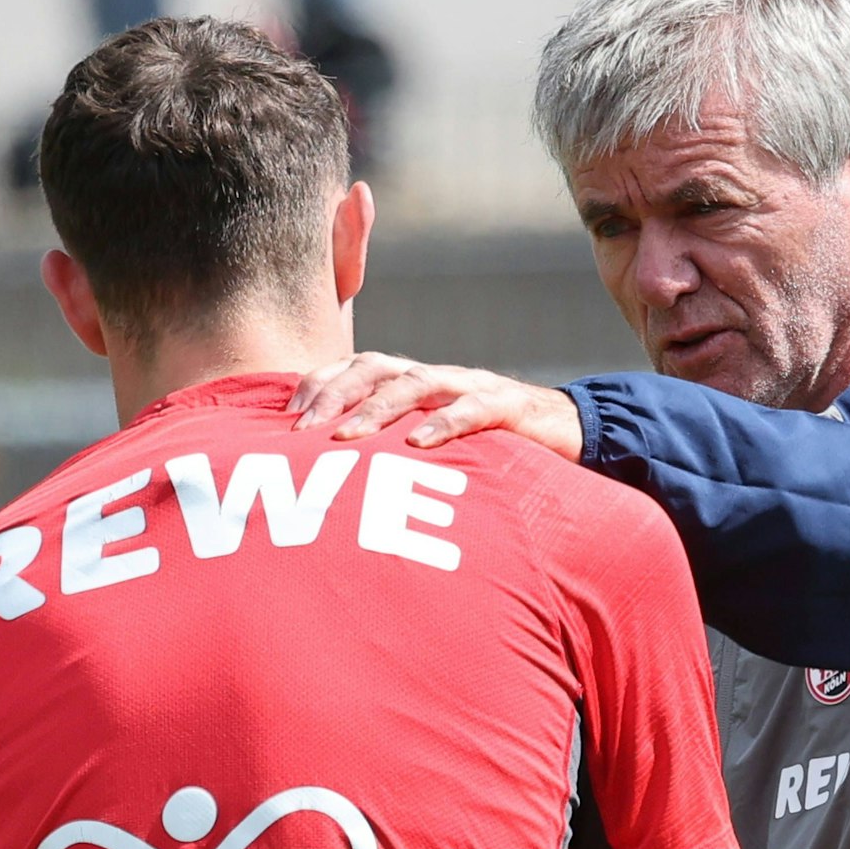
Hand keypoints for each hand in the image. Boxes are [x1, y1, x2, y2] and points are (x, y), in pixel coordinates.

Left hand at [289, 352, 583, 460]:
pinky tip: (418, 445)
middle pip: (373, 368)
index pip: (353, 369)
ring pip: (414, 384)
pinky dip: (442, 424)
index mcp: (412, 382)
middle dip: (334, 395)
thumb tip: (332, 480)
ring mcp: (470, 387)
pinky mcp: (506, 405)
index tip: (283, 421)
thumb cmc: (489, 446)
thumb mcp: (433, 446)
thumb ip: (392, 451)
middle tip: (302, 432)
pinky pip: (470, 410)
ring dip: (376, 410)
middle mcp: (435, 377)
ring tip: (346, 439)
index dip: (316, 386)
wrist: (566, 434)